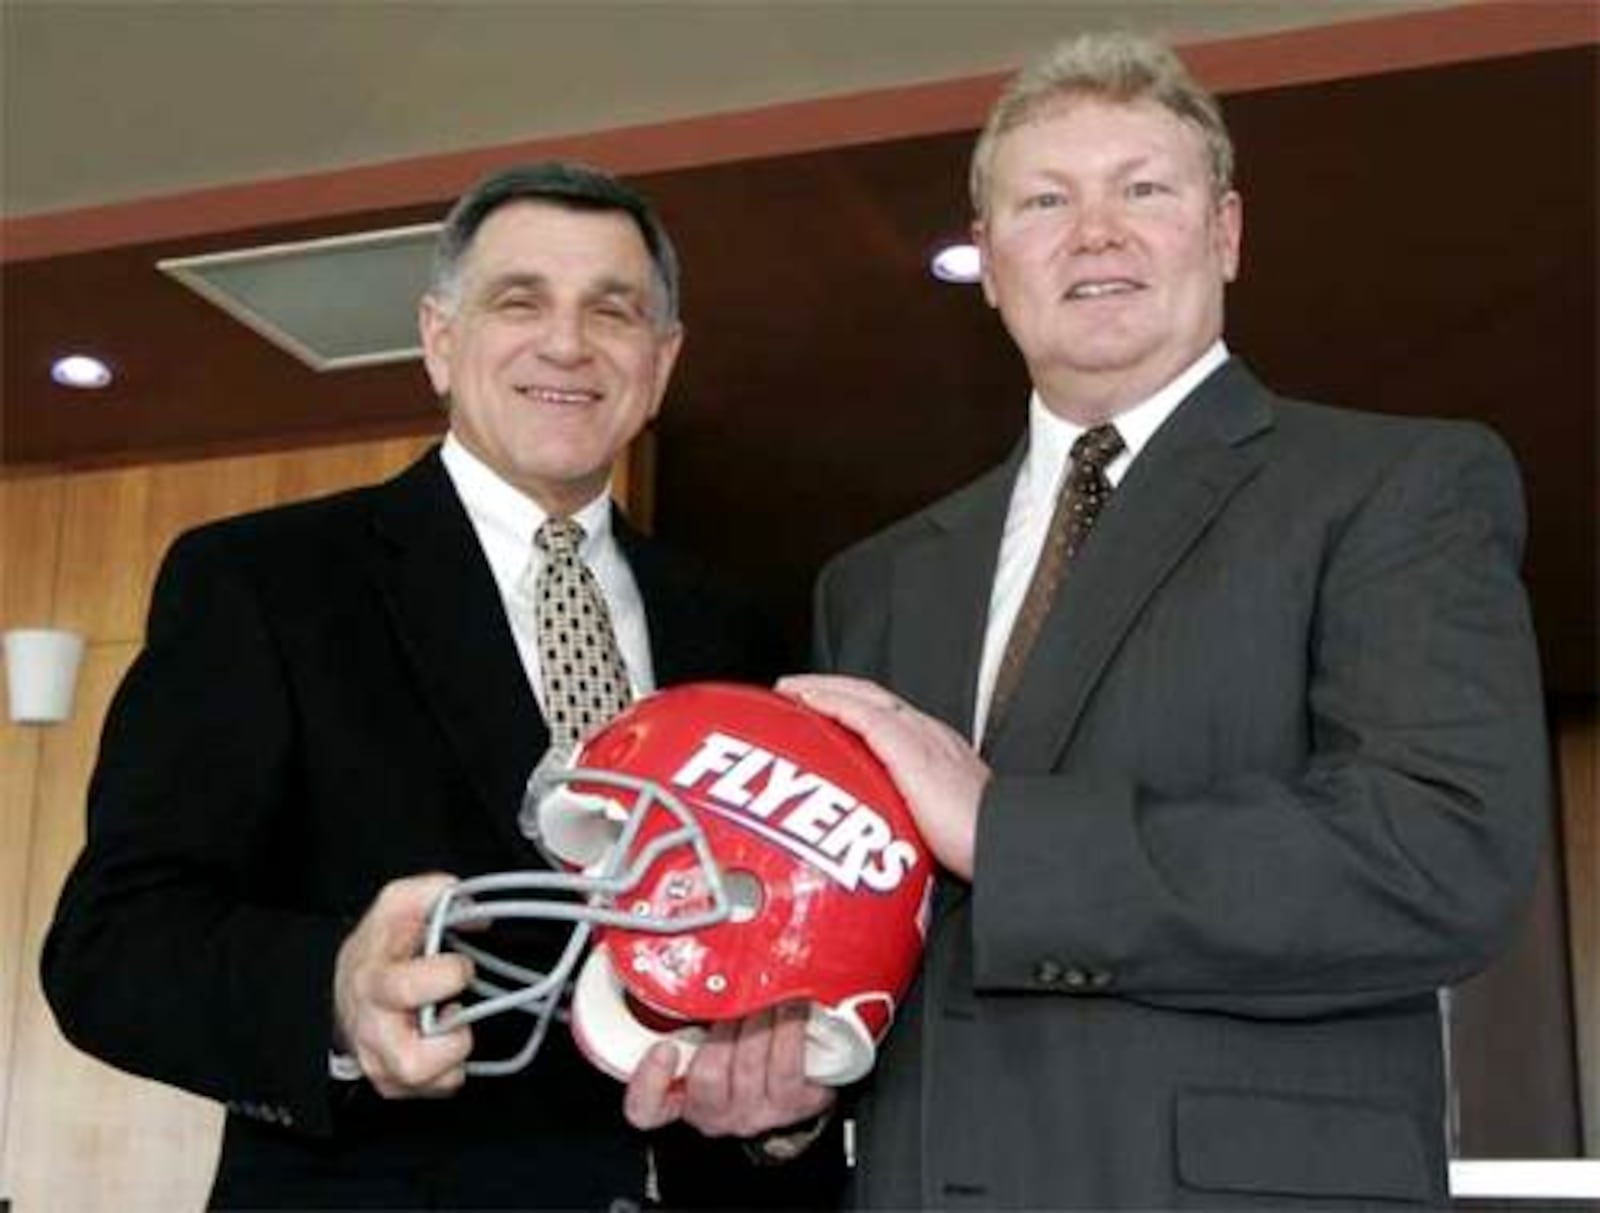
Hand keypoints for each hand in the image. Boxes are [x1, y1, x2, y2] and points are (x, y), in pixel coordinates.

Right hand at [333, 872, 474, 1098]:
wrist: (347, 986)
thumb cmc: (380, 946)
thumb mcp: (398, 904)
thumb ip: (433, 893)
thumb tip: (472, 904)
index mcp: (374, 978)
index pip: (406, 988)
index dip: (446, 977)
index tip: (462, 966)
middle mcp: (372, 1026)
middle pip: (411, 1060)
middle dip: (450, 1039)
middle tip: (456, 1014)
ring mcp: (378, 1059)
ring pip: (421, 1083)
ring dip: (450, 1059)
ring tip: (451, 1029)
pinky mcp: (390, 1082)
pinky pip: (430, 1092)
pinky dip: (447, 1073)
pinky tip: (444, 1044)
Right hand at [623, 1003, 833, 1136]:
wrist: (796, 1075)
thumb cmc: (740, 1045)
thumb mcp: (701, 1031)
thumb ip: (683, 1013)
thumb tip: (677, 965)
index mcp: (679, 1098)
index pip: (646, 1107)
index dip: (650, 1082)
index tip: (664, 1047)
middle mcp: (714, 1112)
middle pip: (708, 1076)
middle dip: (724, 1027)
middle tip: (735, 996)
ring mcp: (753, 1114)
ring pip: (749, 1066)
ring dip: (759, 1020)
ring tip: (767, 991)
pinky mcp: (792, 1107)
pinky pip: (787, 1067)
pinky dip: (789, 1030)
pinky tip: (791, 1007)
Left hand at [778, 673, 987, 878]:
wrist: (1003, 845)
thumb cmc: (978, 844)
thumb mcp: (933, 825)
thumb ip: (902, 818)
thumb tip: (870, 843)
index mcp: (936, 749)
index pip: (884, 713)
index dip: (849, 704)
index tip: (817, 707)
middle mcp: (929, 734)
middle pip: (870, 695)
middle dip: (829, 687)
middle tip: (792, 689)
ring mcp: (922, 737)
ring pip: (863, 697)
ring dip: (822, 689)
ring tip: (789, 690)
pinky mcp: (912, 749)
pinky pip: (864, 714)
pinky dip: (832, 703)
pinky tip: (807, 702)